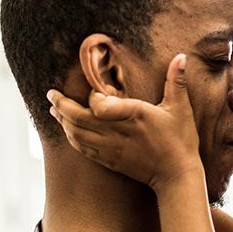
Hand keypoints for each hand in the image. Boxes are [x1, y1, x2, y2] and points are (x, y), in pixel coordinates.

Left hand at [47, 54, 202, 191]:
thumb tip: (181, 56)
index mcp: (134, 115)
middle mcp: (118, 133)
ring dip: (63, 122)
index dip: (92, 97)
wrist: (176, 175)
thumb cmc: (180, 140)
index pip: (99, 105)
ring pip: (77, 135)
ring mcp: (111, 149)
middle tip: (51, 94)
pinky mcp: (110, 161)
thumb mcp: (180, 108)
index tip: (94, 92)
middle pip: (79, 119)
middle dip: (61, 106)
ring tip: (54, 110)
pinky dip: (72, 138)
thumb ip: (176, 81)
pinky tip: (68, 130)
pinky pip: (83, 149)